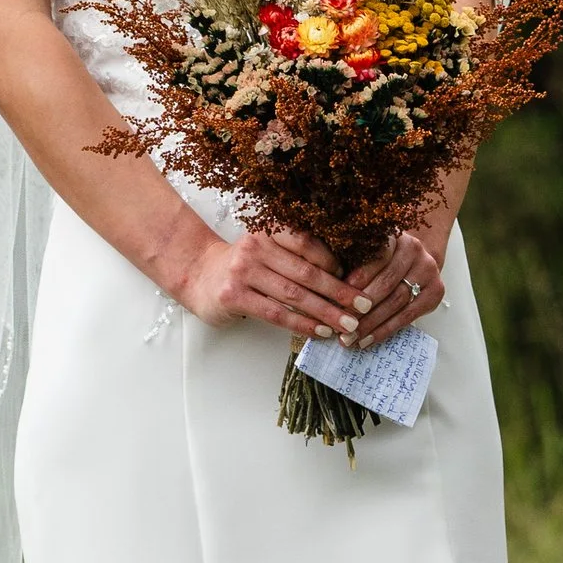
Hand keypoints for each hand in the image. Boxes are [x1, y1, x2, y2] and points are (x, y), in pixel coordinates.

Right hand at [179, 223, 362, 345]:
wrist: (198, 276)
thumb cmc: (244, 266)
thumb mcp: (268, 250)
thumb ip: (296, 256)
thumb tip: (344, 277)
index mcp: (269, 230)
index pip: (308, 244)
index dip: (335, 264)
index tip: (356, 281)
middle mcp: (256, 247)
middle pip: (306, 272)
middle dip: (339, 292)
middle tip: (364, 306)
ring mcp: (243, 271)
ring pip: (293, 295)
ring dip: (325, 312)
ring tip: (347, 325)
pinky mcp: (234, 296)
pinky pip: (276, 313)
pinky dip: (301, 324)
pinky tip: (319, 332)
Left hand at [337, 226, 445, 343]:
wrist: (412, 261)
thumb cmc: (377, 260)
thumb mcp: (362, 253)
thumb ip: (347, 264)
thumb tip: (326, 291)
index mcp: (392, 235)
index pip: (376, 257)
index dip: (358, 278)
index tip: (338, 298)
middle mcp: (414, 249)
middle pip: (386, 282)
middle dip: (361, 307)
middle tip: (341, 325)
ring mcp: (428, 270)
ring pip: (396, 301)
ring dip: (371, 324)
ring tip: (350, 338)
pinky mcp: (436, 291)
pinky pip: (408, 316)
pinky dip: (385, 330)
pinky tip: (367, 340)